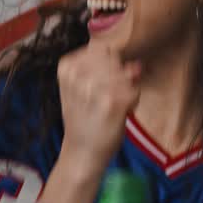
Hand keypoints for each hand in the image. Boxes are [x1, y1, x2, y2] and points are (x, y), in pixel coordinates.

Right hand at [56, 41, 140, 171]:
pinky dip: (132, 103)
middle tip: (107, 98)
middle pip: (115, 59)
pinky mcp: (112, 102)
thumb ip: (103, 70)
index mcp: (67, 66)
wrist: (81, 153)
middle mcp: (78, 74)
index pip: (101, 49)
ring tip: (112, 106)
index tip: (98, 85)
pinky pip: (134, 90)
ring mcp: (95, 87)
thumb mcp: (81, 89)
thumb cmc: (83, 120)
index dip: (108, 65)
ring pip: (127, 73)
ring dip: (126, 90)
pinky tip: (119, 113)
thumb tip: (135, 64)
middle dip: (119, 76)